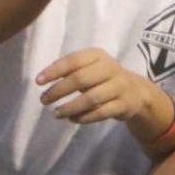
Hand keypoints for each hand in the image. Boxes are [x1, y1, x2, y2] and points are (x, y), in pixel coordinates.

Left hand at [37, 47, 163, 127]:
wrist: (136, 91)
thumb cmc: (103, 77)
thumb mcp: (90, 67)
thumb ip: (70, 70)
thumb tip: (42, 80)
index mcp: (98, 56)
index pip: (73, 60)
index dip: (54, 71)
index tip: (38, 82)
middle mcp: (111, 68)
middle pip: (81, 79)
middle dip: (59, 90)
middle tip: (44, 100)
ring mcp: (119, 87)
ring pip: (91, 98)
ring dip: (70, 107)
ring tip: (56, 113)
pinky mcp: (124, 105)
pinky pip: (101, 113)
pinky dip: (84, 117)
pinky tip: (72, 119)